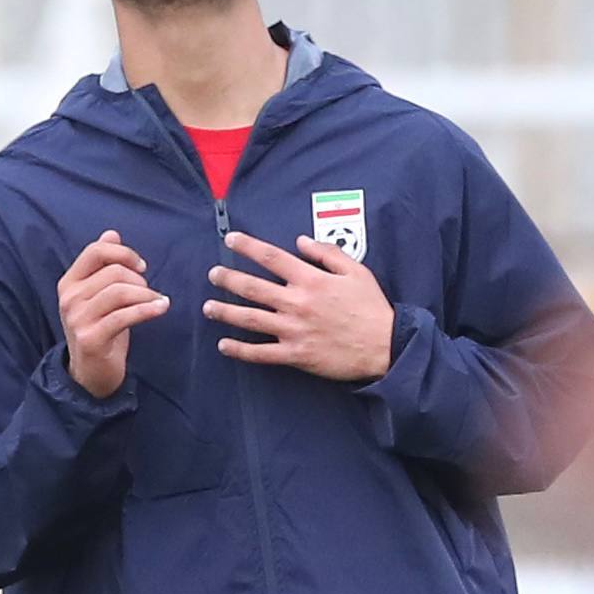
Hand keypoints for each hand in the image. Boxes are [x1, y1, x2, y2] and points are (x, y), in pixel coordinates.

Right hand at [59, 229, 167, 398]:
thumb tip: (112, 234)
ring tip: (158, 302)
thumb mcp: (98, 295)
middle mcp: (69, 298)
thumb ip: (102, 266)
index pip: (96, 251)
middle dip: (139, 280)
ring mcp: (78, 319)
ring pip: (120, 291)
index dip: (124, 254)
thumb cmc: (100, 330)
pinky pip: (124, 316)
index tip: (141, 267)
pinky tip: (161, 308)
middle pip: (113, 272)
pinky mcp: (91, 338)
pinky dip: (148, 310)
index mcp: (69, 283)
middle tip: (150, 293)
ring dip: (147, 295)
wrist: (91, 373)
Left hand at [204, 231, 395, 381]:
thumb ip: (327, 253)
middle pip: (252, 287)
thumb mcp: (355, 270)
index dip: (247, 247)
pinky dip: (240, 350)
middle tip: (212, 274)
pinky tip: (224, 345)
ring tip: (208, 307)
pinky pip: (262, 353)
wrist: (385, 345)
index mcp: (311, 280)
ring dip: (226, 312)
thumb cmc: (371, 307)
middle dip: (228, 279)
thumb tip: (301, 241)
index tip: (230, 239)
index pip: (271, 257)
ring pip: (250, 319)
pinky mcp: (296, 354)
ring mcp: (294, 330)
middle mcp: (297, 302)